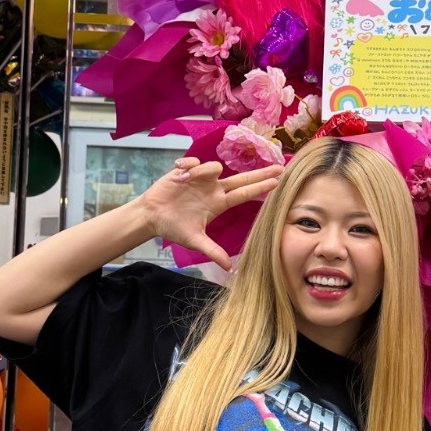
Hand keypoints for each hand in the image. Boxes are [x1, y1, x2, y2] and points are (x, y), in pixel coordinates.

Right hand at [138, 158, 282, 270]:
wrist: (151, 216)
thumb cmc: (174, 227)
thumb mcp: (195, 241)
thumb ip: (212, 251)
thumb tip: (229, 267)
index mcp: (218, 203)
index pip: (244, 194)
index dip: (260, 188)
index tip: (278, 182)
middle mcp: (213, 189)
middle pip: (241, 178)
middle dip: (259, 172)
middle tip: (279, 167)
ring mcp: (200, 179)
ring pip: (214, 167)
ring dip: (202, 171)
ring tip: (185, 180)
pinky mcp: (184, 171)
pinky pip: (192, 162)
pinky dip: (188, 166)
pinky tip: (180, 174)